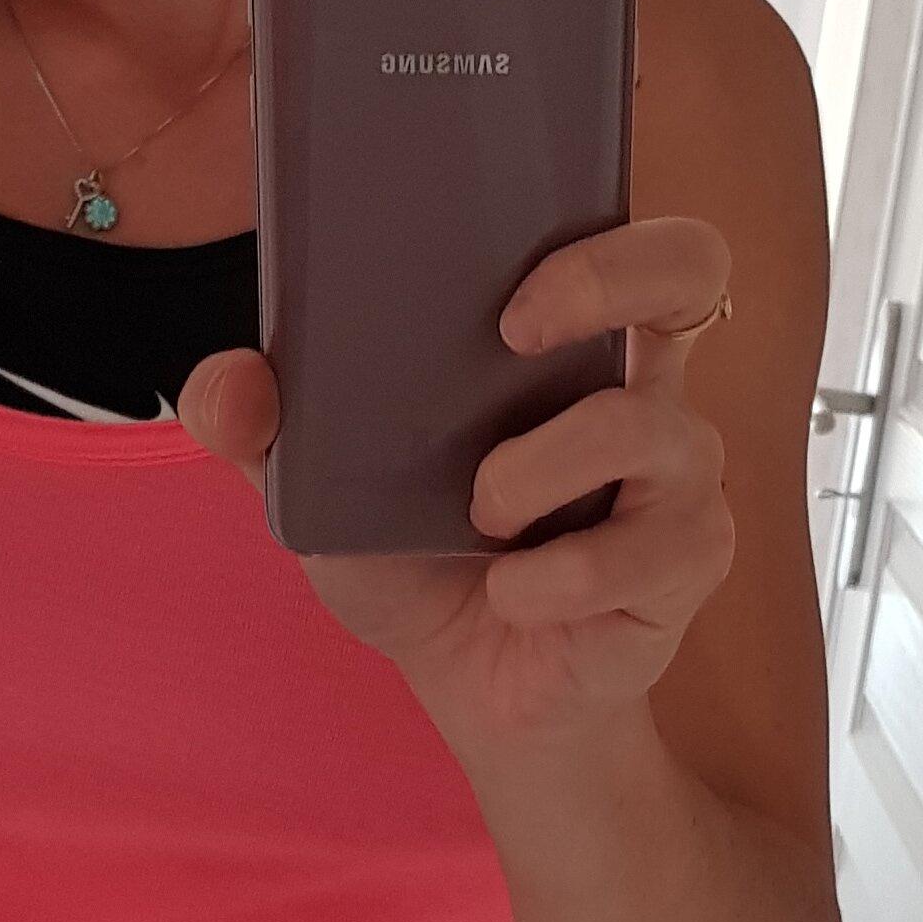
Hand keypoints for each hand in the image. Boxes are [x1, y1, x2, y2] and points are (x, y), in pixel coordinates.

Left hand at [178, 215, 737, 759]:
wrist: (470, 687)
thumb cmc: (416, 558)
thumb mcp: (320, 489)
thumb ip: (265, 427)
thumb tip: (230, 382)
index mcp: (562, 340)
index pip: (624, 234)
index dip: (597, 235)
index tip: (505, 295)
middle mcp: (637, 385)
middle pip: (693, 269)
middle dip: (612, 277)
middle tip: (516, 334)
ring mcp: (676, 473)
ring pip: (644, 426)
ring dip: (536, 471)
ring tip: (480, 517)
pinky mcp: (685, 561)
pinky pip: (645, 550)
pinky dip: (556, 580)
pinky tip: (515, 597)